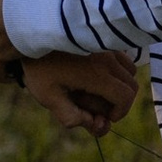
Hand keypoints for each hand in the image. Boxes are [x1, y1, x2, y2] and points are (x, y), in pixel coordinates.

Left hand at [21, 49, 138, 135]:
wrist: (31, 36)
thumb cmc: (38, 69)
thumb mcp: (48, 98)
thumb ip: (70, 116)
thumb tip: (93, 125)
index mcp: (96, 75)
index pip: (125, 97)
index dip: (119, 112)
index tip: (106, 118)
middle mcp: (107, 59)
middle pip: (131, 85)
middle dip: (120, 102)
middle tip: (101, 108)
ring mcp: (106, 47)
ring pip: (129, 70)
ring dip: (120, 85)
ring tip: (99, 90)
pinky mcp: (102, 40)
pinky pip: (122, 57)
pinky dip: (117, 70)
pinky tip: (96, 74)